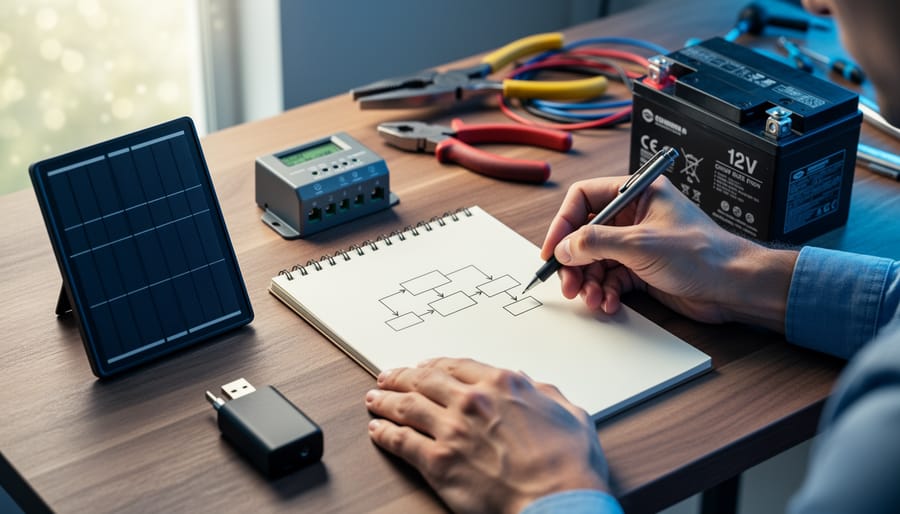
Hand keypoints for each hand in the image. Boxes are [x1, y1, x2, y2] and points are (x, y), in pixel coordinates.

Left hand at [365, 357, 609, 513]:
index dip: (435, 365)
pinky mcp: (438, 462)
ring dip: (386, 400)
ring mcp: (452, 430)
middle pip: (425, 380)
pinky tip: (377, 430)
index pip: (457, 365)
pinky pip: (402, 442)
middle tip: (388, 376)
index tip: (426, 367)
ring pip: (407, 406)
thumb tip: (532, 386)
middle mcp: (472, 400)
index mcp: (503, 384)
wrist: (558, 502)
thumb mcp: (571, 415)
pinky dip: (385, 434)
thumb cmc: (569, 465)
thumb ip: (546, 395)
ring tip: (374, 398)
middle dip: (402, 376)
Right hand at [541, 176, 796, 331]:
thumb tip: (564, 247)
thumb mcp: (640, 244)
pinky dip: (606, 292)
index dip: (563, 224)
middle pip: (585, 234)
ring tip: (592, 298)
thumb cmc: (703, 254)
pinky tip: (610, 303)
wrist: (734, 286)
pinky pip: (611, 278)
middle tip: (568, 284)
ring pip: (596, 260)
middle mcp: (634, 216)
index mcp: (636, 193)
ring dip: (589, 282)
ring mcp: (637, 243)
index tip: (553, 250)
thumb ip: (595, 242)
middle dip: (575, 262)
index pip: (584, 199)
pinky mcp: (642, 269)